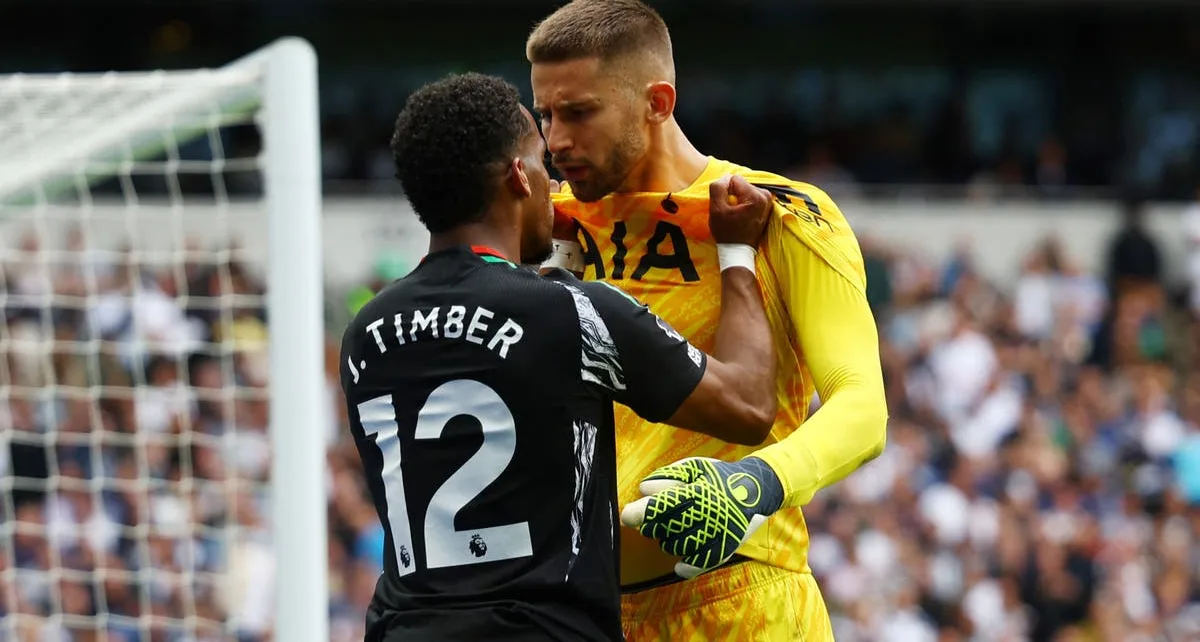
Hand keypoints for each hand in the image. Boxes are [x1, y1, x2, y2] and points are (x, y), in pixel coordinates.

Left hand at [620, 456, 783, 578]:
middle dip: (651, 526)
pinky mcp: (724, 548)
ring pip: (676, 547)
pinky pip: (698, 563)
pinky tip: (679, 561)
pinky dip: (685, 565)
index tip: (626, 516)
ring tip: (672, 530)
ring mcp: (715, 534)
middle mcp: (705, 514)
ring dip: (666, 541)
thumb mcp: (694, 467)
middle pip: (664, 528)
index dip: (640, 513)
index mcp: (696, 492)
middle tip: (652, 520)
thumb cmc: (719, 477)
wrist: (756, 489)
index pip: (661, 506)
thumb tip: (644, 489)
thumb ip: (668, 476)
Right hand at [708, 175, 772, 245]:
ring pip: (745, 190)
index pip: (734, 179)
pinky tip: (741, 216)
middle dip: (733, 195)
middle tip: (731, 213)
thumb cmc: (727, 233)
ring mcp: (768, 201)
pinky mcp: (766, 206)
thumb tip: (725, 178)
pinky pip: (750, 196)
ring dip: (738, 200)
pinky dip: (744, 204)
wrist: (739, 251)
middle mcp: (765, 196)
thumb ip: (718, 188)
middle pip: (741, 184)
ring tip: (736, 216)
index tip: (726, 207)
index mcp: (756, 196)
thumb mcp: (716, 209)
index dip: (726, 191)